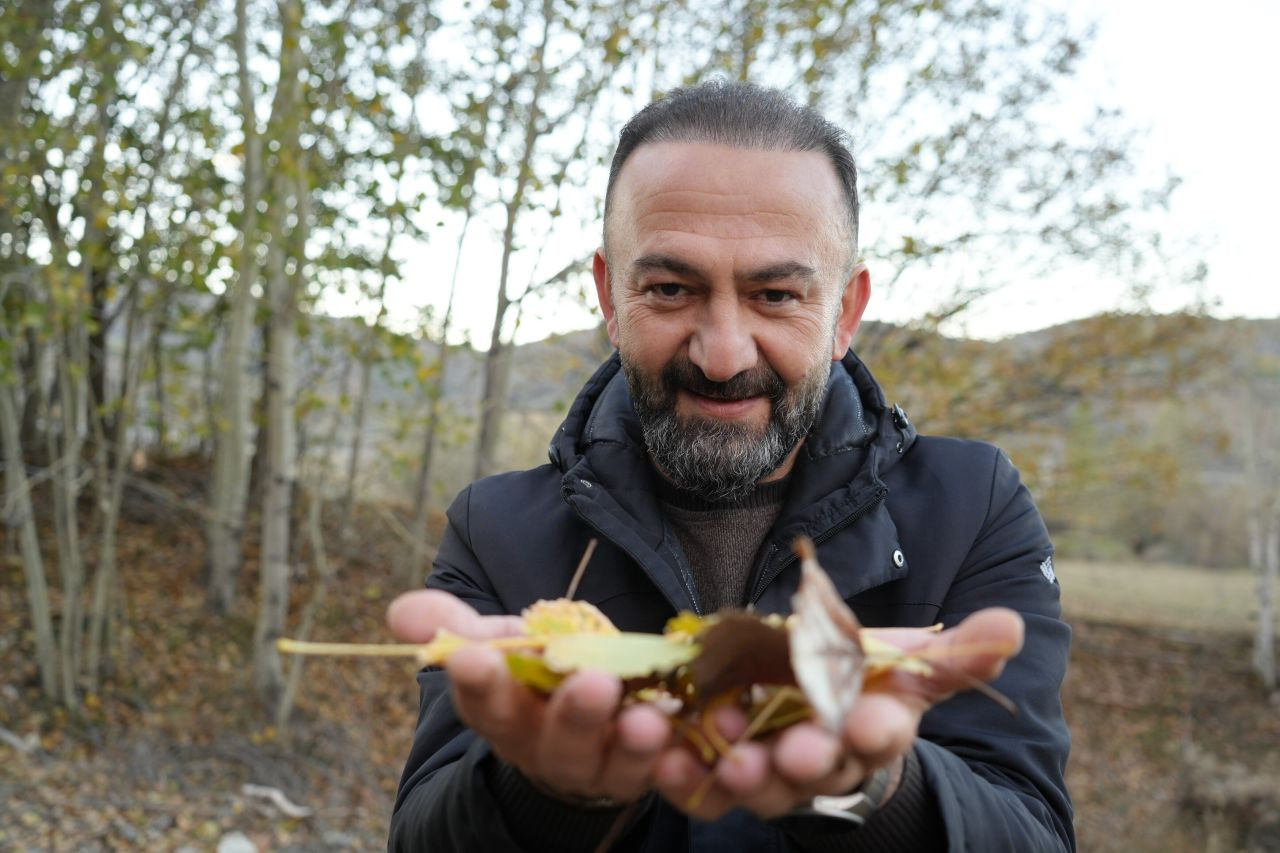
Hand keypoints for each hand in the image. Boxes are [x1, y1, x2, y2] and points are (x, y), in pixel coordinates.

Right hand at [387, 590, 671, 803]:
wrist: (582, 713)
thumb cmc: (531, 673)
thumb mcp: (493, 642)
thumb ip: (450, 625)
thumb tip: (401, 615)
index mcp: (503, 716)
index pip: (485, 705)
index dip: (479, 684)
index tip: (473, 658)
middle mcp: (548, 750)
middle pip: (556, 743)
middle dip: (573, 715)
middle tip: (592, 682)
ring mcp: (602, 765)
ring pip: (615, 765)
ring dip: (632, 744)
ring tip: (647, 716)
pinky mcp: (650, 771)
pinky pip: (669, 772)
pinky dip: (681, 758)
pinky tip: (692, 735)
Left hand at [651, 607, 1024, 819]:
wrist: (810, 717)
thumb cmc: (864, 687)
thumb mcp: (907, 665)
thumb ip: (955, 652)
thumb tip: (1012, 626)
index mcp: (872, 732)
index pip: (882, 736)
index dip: (879, 730)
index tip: (872, 720)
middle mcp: (823, 762)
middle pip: (818, 768)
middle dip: (808, 760)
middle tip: (795, 750)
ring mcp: (768, 773)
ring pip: (758, 785)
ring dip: (743, 774)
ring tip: (725, 757)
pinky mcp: (716, 774)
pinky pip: (699, 785)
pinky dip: (683, 778)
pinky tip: (665, 761)